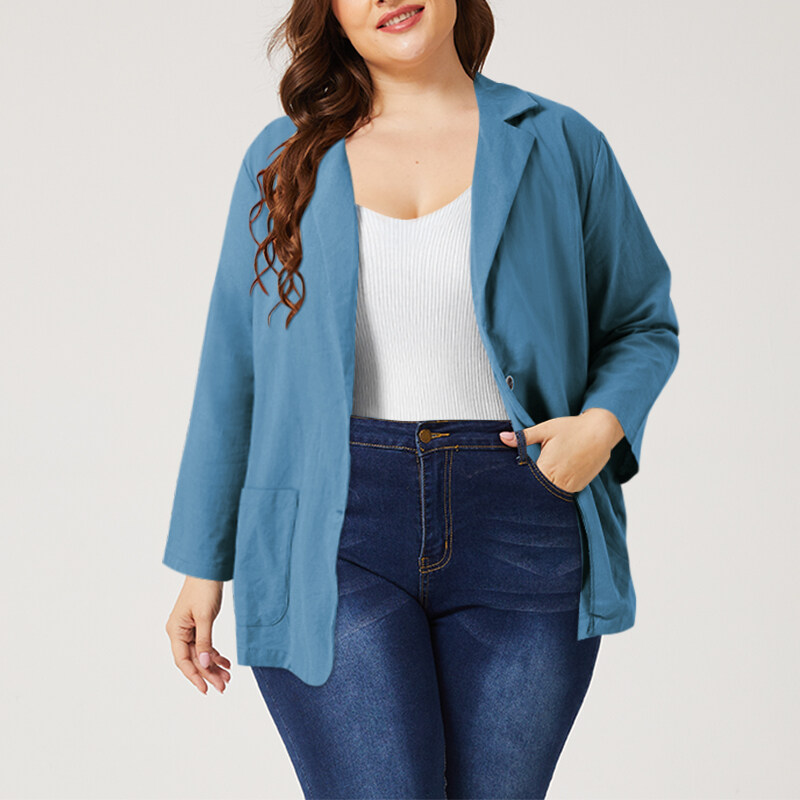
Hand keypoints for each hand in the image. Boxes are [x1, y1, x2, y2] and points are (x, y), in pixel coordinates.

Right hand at [165, 576, 230, 694]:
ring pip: (201, 654)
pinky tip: (226, 663)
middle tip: (224, 686)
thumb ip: (205, 641)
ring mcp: (188, 629)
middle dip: (208, 673)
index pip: (183, 660)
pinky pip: (205, 645)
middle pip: (193, 659)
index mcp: (175, 630)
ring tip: (228, 677)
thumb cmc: (204, 589)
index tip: (206, 689)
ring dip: (213, 666)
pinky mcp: (198, 625)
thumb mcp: (206, 617)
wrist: (208, 569)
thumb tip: (205, 663)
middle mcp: (179, 632)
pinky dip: (215, 654)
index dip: (194, 676)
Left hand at [498, 408, 624, 493]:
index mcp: (547, 469)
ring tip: (545, 475)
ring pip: (552, 492)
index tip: (513, 481)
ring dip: (546, 486)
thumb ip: (523, 437)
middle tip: (527, 479)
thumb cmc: (573, 428)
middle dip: (532, 486)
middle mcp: (559, 482)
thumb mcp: (545, 429)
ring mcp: (571, 487)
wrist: (602, 431)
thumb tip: (502, 438)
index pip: (527, 484)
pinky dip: (558, 485)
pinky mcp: (580, 487)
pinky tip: (557, 475)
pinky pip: (564, 491)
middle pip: (539, 491)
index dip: (520, 483)